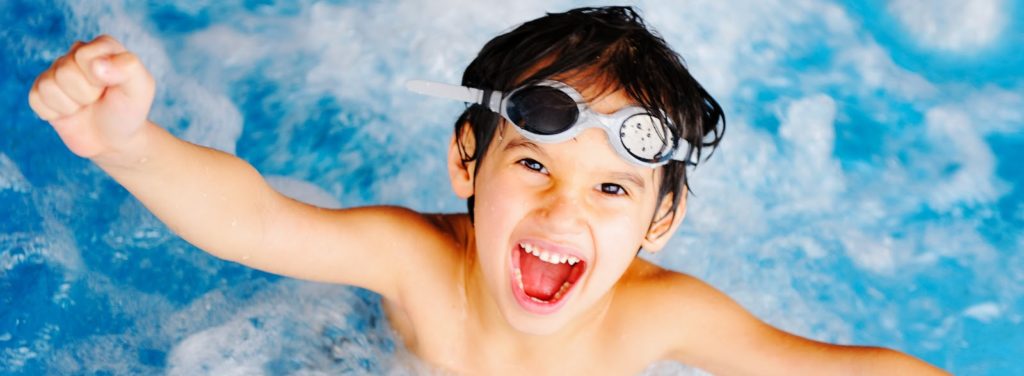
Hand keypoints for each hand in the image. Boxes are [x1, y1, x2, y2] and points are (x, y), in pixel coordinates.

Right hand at [28, 35, 154, 158]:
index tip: (113, 86)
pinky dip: (56, 114)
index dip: (100, 77)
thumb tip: (95, 65)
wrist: (115, 140)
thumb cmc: (129, 110)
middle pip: (66, 71)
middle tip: (99, 99)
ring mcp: (57, 72)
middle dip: (86, 93)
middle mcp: (77, 54)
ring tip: (87, 105)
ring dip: (72, 104)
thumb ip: (128, 67)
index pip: (85, 55)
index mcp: (102, 46)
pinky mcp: (41, 91)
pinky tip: (71, 113)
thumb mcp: (141, 88)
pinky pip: (36, 100)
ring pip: (50, 86)